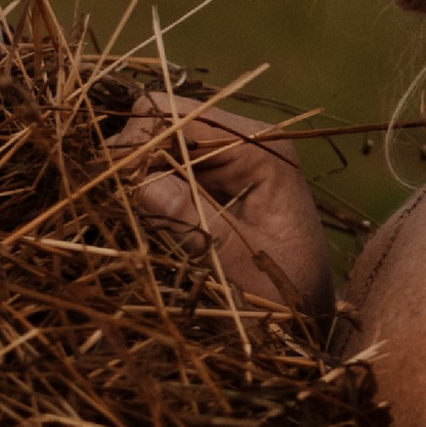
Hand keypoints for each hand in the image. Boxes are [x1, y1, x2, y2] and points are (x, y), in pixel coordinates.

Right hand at [112, 93, 331, 320]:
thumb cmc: (286, 291)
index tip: (114, 184)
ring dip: (139, 173)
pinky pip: (169, 167)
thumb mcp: (237, 263)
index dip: (138, 142)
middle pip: (165, 122)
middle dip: (135, 156)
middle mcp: (245, 140)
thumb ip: (191, 221)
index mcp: (260, 149)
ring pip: (161, 143)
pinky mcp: (216, 179)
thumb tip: (139, 183)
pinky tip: (144, 215)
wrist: (310, 311)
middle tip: (116, 200)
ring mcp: (229, 157)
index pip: (180, 115)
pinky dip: (150, 186)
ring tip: (128, 211)